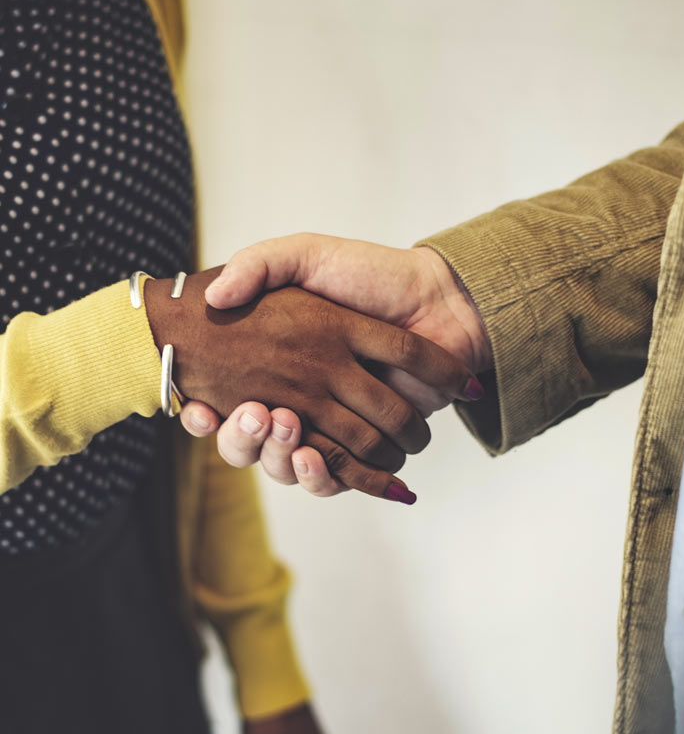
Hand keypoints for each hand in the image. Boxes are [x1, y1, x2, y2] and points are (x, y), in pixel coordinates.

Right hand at [145, 267, 480, 500]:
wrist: (437, 298)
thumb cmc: (370, 273)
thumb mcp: (304, 255)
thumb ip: (258, 265)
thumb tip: (216, 296)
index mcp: (276, 366)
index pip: (223, 404)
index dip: (202, 417)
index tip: (197, 410)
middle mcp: (300, 401)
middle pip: (254, 445)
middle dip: (245, 440)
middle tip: (257, 414)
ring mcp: (334, 426)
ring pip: (290, 467)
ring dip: (280, 459)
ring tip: (289, 429)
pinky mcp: (369, 448)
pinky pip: (337, 478)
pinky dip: (323, 478)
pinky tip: (313, 458)